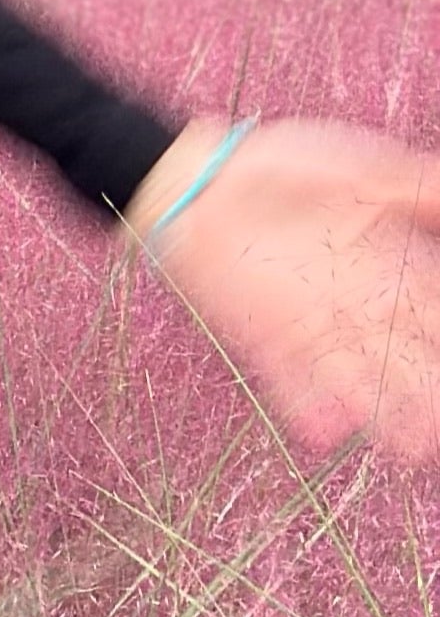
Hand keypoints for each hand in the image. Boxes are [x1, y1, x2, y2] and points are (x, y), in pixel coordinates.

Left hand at [125, 113, 439, 468]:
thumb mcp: (359, 170)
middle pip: (403, 356)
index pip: (432, 312)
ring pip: (355, 377)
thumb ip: (415, 188)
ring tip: (412, 449)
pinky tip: (326, 434)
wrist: (199, 180)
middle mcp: (355, 302)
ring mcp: (310, 323)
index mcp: (386, 264)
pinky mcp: (263, 335)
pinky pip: (287, 378)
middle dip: (425, 389)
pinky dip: (303, 405)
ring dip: (381, 413)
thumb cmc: (280, 166)